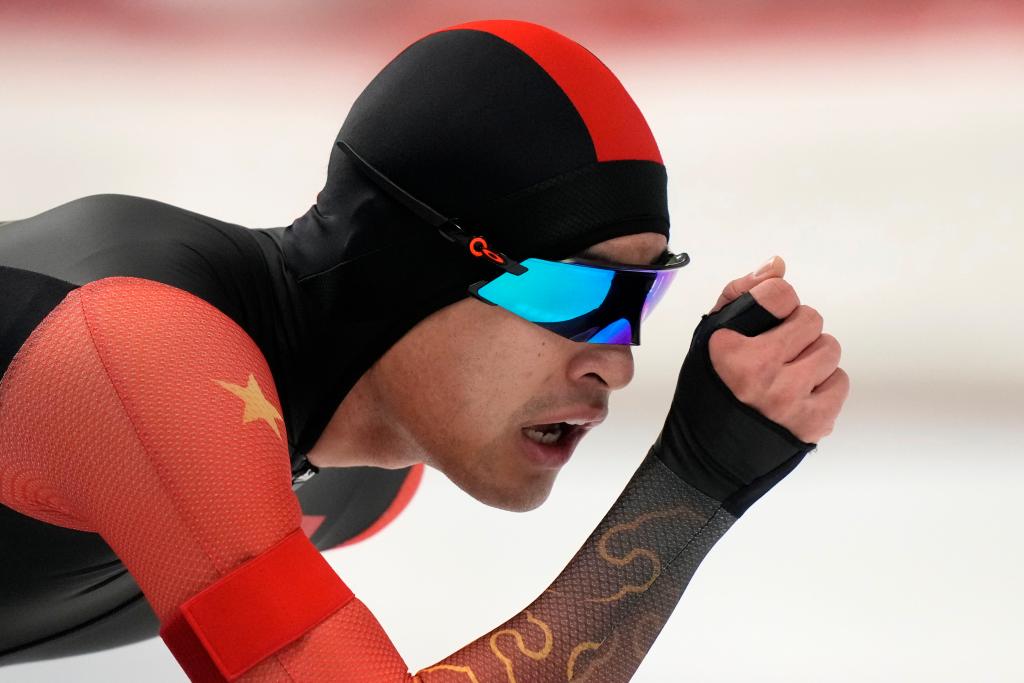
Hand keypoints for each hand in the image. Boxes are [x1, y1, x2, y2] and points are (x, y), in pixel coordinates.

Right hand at [708, 256, 849, 442]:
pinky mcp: (813, 422)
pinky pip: (840, 382)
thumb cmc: (709, 391)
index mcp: (729, 349)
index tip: (767, 322)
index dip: (777, 304)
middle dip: (797, 332)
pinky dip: (824, 386)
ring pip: (830, 350)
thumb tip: (779, 264)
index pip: (780, 293)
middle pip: (812, 319)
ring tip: (789, 375)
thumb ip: (741, 294)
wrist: (708, 459)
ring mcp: (790, 399)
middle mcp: (761, 373)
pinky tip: (799, 397)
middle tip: (777, 353)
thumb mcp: (708, 338)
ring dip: (813, 359)